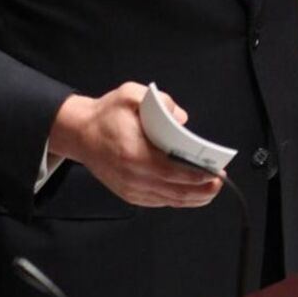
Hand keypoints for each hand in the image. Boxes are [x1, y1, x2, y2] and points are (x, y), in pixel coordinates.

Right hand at [47, 83, 221, 207]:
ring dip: (193, 198)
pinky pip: (159, 202)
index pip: (173, 171)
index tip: (216, 172)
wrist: (78, 134)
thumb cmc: (104, 116)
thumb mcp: (130, 95)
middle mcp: (133, 176)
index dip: (197, 175)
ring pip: (169, 200)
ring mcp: (130, 188)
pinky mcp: (129, 194)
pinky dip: (177, 199)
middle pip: (176, 191)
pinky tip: (189, 193)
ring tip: (210, 189)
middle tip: (219, 182)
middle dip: (202, 189)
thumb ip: (160, 101)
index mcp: (134, 152)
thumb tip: (181, 117)